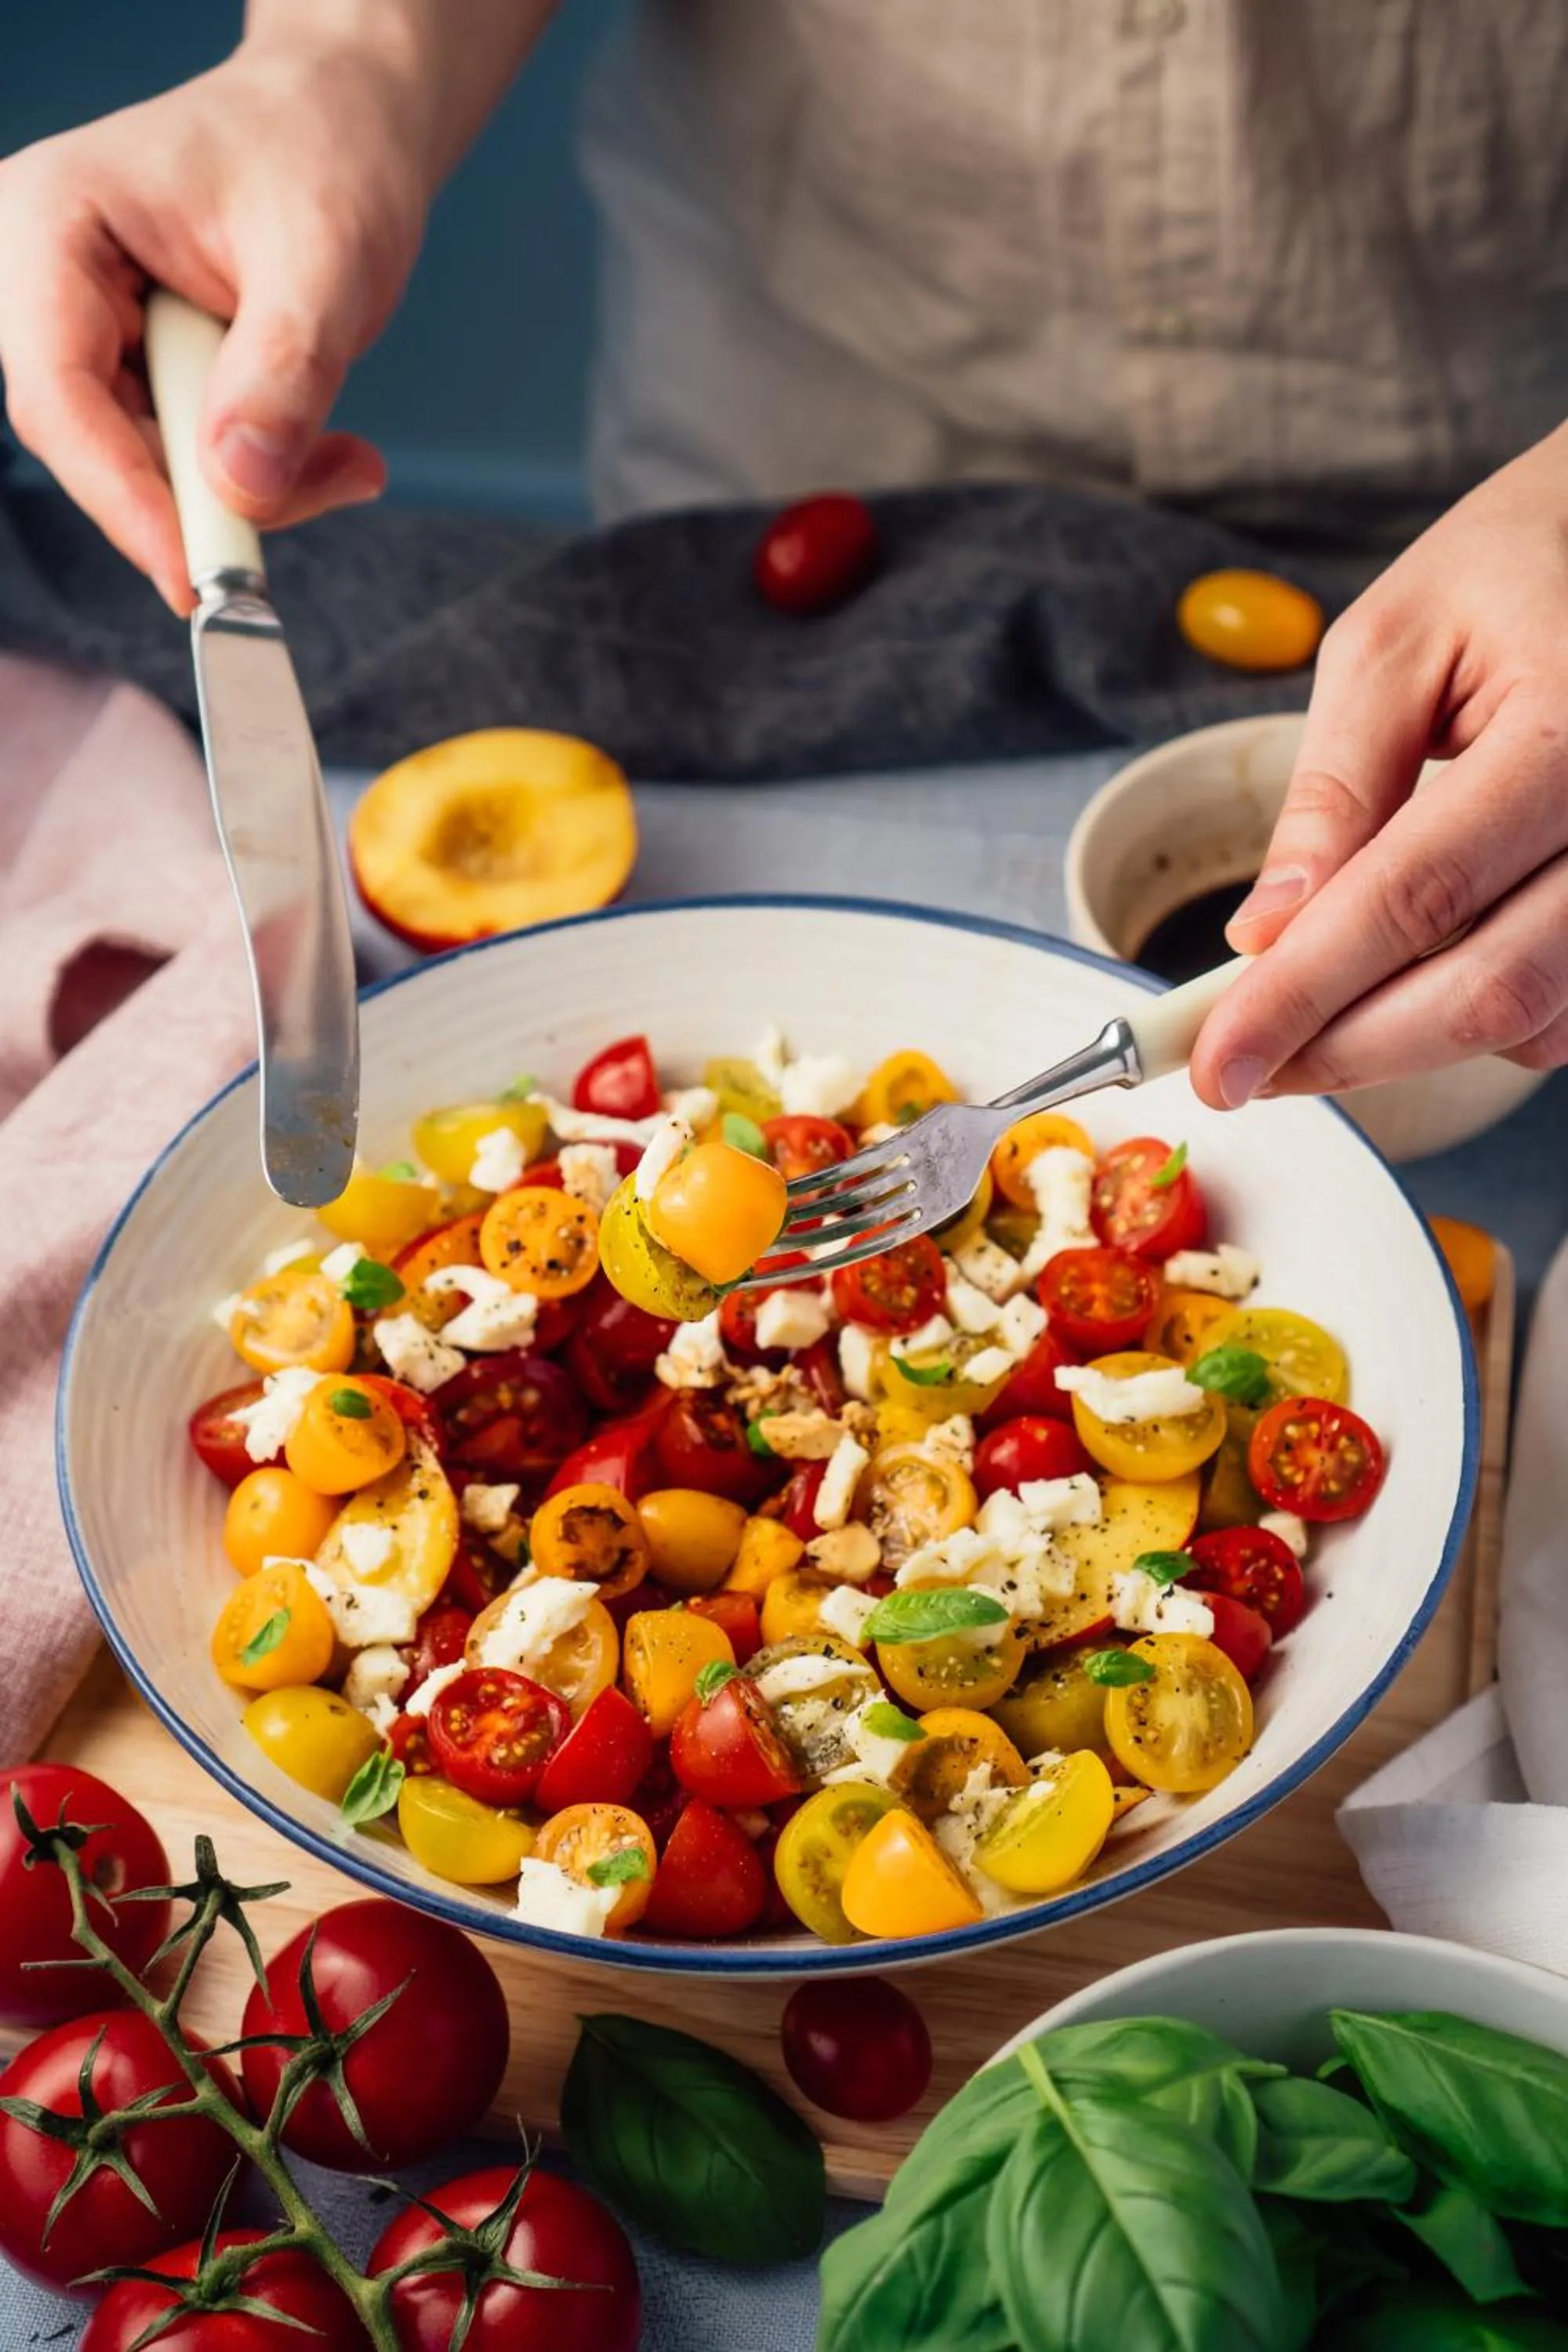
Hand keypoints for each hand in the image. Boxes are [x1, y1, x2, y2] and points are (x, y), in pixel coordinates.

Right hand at [0, 35, 429, 612]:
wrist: (341, 127)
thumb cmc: (322, 154)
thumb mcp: (324, 257)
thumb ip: (285, 369)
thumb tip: (244, 483)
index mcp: (52, 221)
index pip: (56, 391)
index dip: (122, 496)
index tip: (195, 573)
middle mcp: (47, 280)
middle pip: (94, 443)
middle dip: (207, 498)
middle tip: (317, 498)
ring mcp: (88, 331)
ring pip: (147, 469)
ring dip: (252, 491)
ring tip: (344, 462)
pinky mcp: (136, 374)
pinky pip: (186, 464)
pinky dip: (261, 477)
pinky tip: (327, 454)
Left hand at [1189, 425, 1567, 1107]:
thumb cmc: (1520, 565)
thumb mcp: (1395, 641)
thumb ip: (1332, 792)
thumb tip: (1264, 937)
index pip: (1414, 902)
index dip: (1302, 999)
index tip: (1216, 1064)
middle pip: (1487, 994)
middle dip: (1345, 1050)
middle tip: (1244, 1066)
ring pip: (1533, 1025)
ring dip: (1408, 1043)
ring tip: (1320, 1005)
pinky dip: (1479, 1021)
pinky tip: (1416, 975)